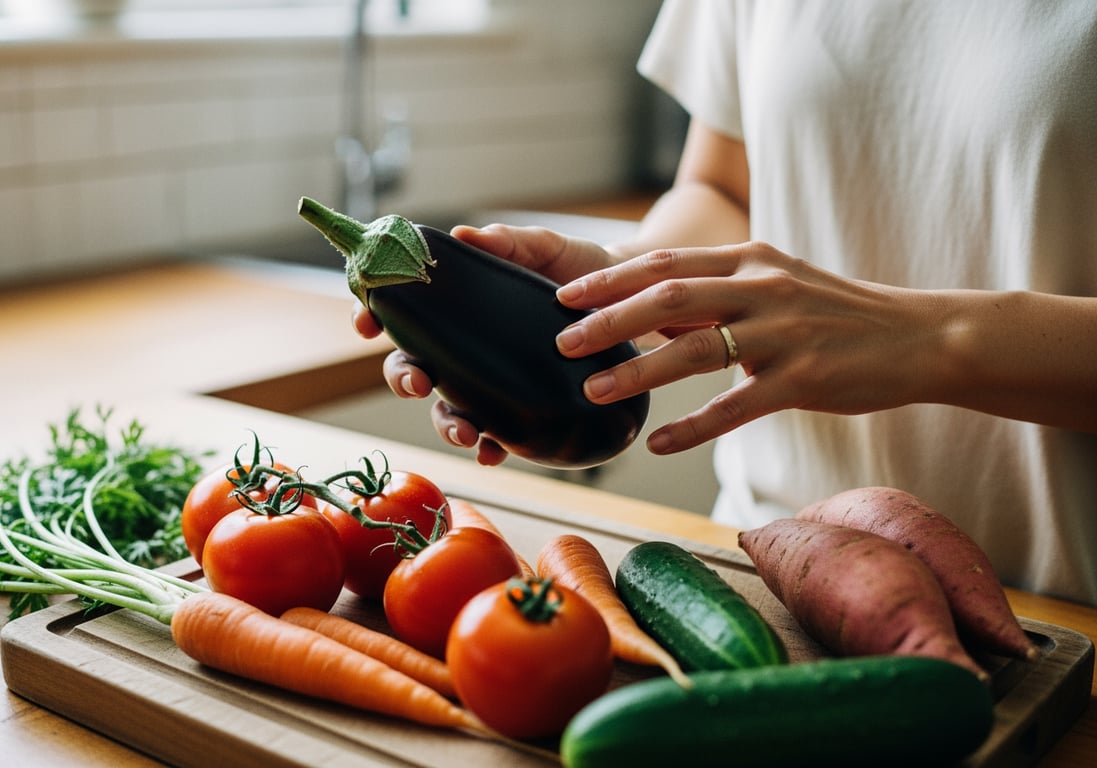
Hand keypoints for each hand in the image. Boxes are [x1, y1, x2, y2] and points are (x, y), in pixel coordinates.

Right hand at [355, 222, 617, 464]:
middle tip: (420, 383)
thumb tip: (465, 235)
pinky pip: (495, 436)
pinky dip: (489, 448)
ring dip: (447, 423)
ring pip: (449, 408)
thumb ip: (509, 241)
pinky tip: (494, 453)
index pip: (404, 311)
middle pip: (414, 366)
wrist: (631, 304)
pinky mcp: (521, 408)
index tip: (365, 324)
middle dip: (405, 379)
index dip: (374, 316)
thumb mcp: (546, 249)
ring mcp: (490, 382)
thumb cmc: (579, 270)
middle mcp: (466, 347)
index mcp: (461, 306)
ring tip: (464, 430)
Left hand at [554, 241, 935, 453]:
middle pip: (668, 298)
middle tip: (562, 342)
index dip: (611, 280)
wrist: (918, 336)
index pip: (665, 263)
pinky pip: (735, 406)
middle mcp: (762, 288)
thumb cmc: (837, 314)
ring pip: (694, 351)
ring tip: (594, 392)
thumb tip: (652, 311)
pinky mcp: (803, 379)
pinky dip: (692, 426)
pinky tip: (658, 444)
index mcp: (750, 260)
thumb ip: (718, 292)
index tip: (564, 295)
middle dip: (608, 320)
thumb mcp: (776, 284)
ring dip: (638, 372)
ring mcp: (783, 334)